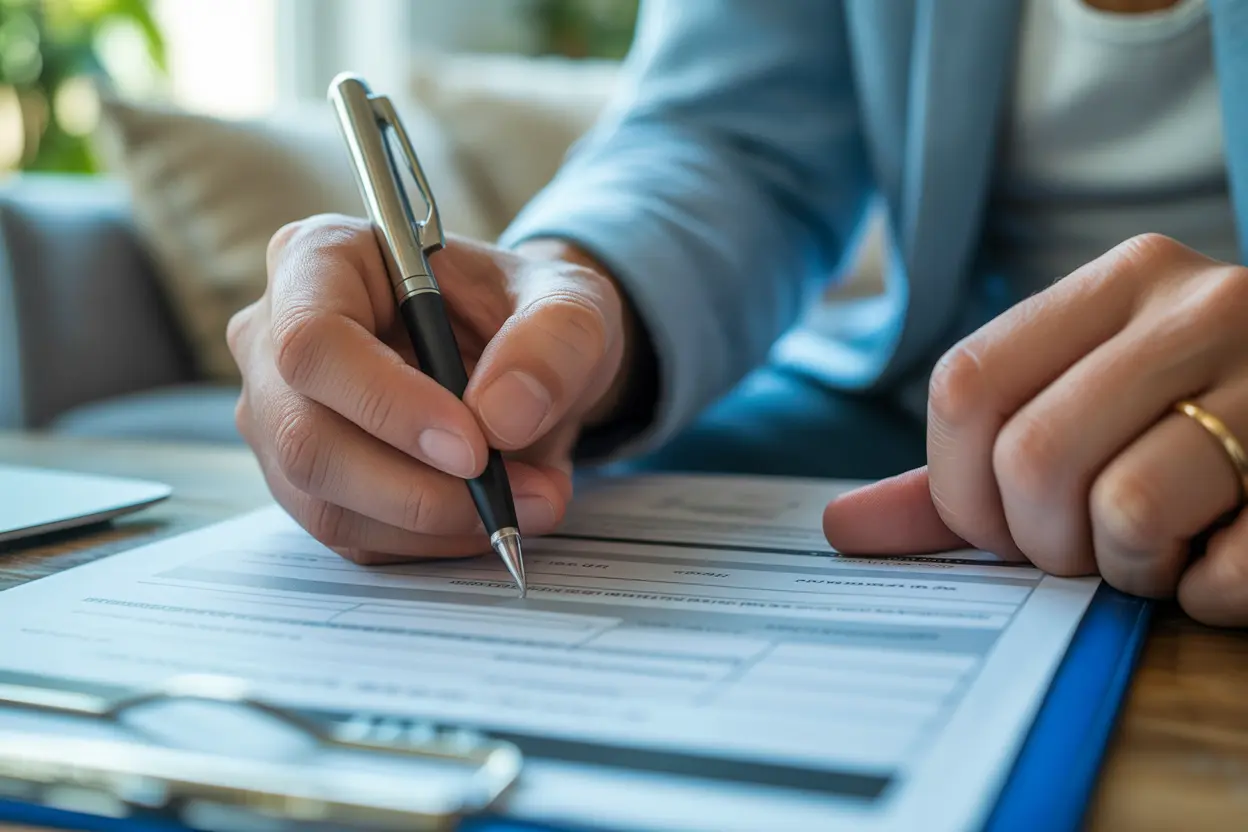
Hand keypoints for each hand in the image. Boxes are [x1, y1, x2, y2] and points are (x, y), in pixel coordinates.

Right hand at [228, 215, 629, 562]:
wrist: (525, 359)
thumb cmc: (527, 311)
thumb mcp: (572, 303)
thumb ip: (553, 342)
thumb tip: (501, 417)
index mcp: (322, 260)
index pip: (313, 341)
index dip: (387, 403)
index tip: (473, 446)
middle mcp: (277, 338)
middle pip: (305, 436)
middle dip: (417, 487)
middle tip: (514, 493)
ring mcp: (281, 416)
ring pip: (325, 500)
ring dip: (434, 521)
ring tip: (528, 502)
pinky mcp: (306, 481)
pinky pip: (351, 534)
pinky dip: (429, 540)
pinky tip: (488, 514)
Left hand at [823, 234, 1247, 626]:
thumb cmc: (1189, 417)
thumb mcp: (1079, 408)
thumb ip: (962, 471)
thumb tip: (841, 529)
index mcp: (1120, 281)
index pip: (966, 385)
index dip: (957, 482)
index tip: (994, 518)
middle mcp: (1202, 307)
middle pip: (1034, 457)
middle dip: (1041, 539)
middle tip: (1083, 543)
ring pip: (1126, 513)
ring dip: (1126, 570)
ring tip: (1162, 548)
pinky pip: (1226, 575)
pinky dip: (1208, 596)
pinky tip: (1226, 557)